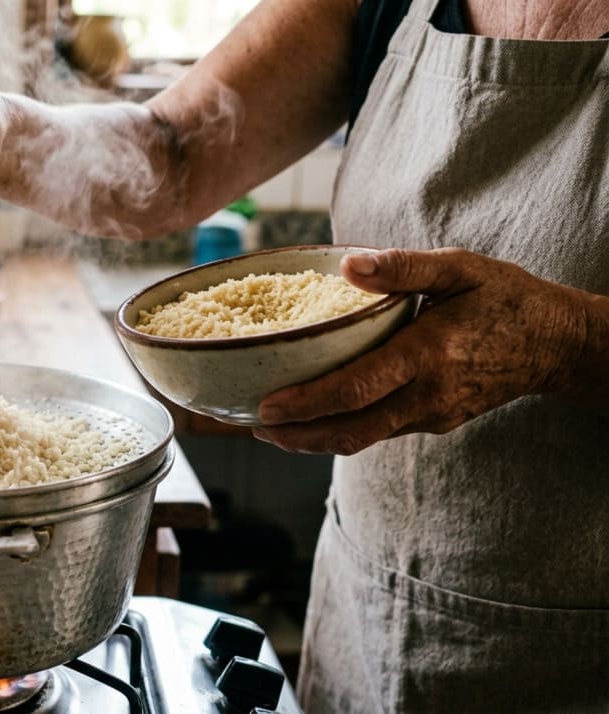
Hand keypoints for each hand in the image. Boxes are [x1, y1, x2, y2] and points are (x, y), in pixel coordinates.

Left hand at [252, 247, 585, 454]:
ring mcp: (431, 415)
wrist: (556, 344)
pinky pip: (379, 432)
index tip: (265, 409)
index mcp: (428, 354)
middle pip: (350, 430)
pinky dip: (342, 429)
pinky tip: (315, 416)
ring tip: (271, 428)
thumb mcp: (460, 267)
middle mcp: (426, 394)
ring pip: (362, 438)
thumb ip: (403, 266)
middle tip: (252, 427)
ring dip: (313, 438)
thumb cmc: (504, 298)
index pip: (356, 388)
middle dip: (297, 435)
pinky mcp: (434, 422)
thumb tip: (348, 263)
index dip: (307, 404)